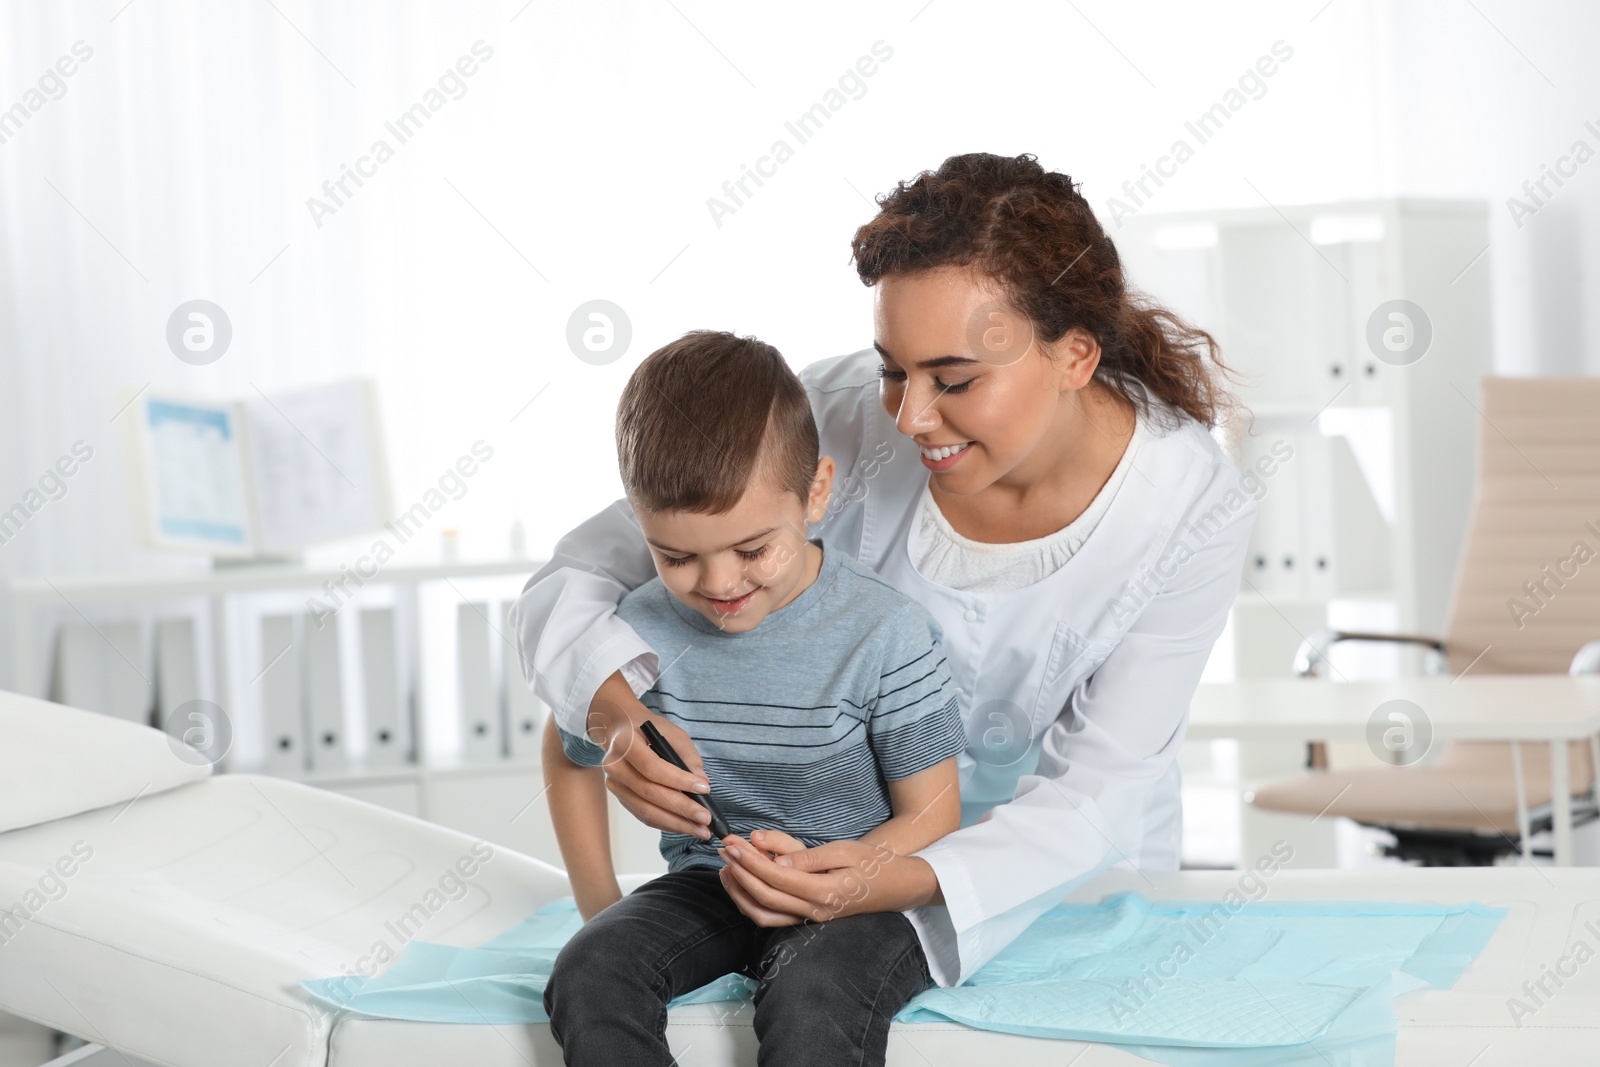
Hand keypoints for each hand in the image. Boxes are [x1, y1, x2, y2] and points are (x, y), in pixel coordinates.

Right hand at [588, 671, 715, 840]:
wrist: (620, 730)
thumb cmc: (647, 729)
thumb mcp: (671, 732)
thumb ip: (687, 756)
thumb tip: (702, 782)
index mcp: (625, 743)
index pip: (652, 767)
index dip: (679, 781)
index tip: (704, 788)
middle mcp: (615, 766)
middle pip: (649, 793)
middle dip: (681, 808)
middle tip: (706, 818)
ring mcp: (615, 785)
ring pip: (645, 810)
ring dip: (675, 823)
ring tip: (700, 830)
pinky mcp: (620, 797)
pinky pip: (643, 815)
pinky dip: (666, 823)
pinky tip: (684, 826)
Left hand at [716, 833, 938, 927]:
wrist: (895, 887)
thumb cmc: (872, 864)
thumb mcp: (845, 851)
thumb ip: (809, 857)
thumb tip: (778, 859)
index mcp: (824, 892)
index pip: (777, 877)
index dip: (750, 860)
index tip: (733, 843)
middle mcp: (814, 911)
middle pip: (765, 896)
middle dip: (739, 872)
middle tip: (724, 849)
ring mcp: (810, 918)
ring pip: (763, 914)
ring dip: (739, 892)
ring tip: (725, 868)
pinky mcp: (807, 918)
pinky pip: (772, 917)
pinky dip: (752, 902)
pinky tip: (742, 883)